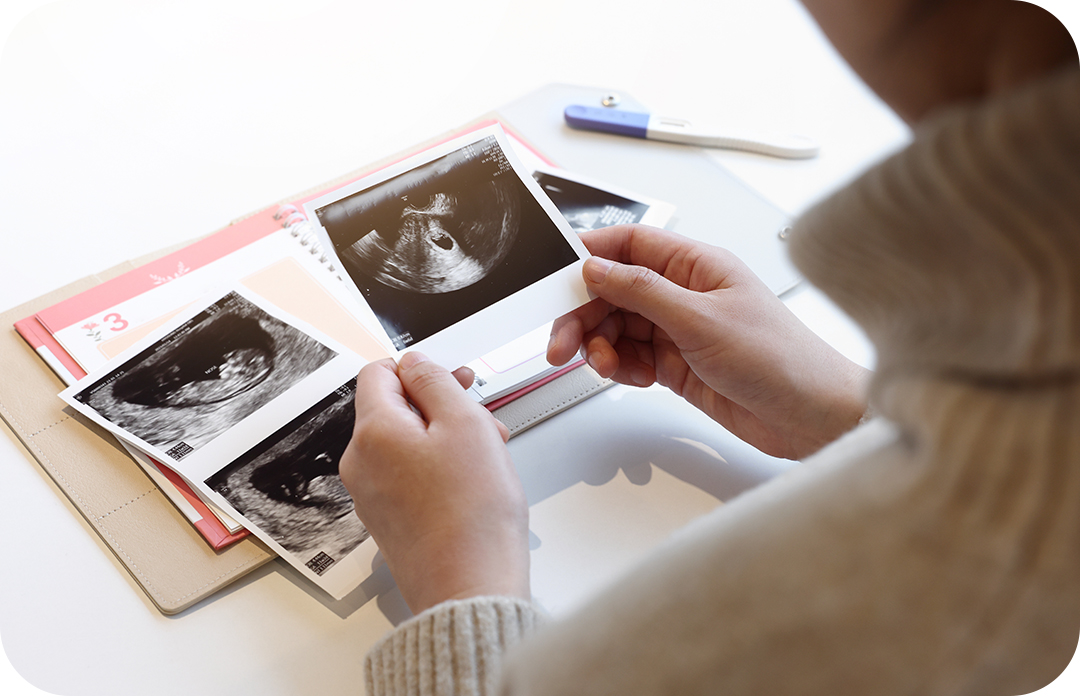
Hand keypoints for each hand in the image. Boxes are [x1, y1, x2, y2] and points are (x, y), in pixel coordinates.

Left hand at [339, 352, 529, 614]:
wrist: (470, 586)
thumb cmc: (472, 514)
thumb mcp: (464, 423)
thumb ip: (436, 381)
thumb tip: (415, 363)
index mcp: (373, 432)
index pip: (378, 372)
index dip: (419, 369)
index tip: (452, 382)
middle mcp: (361, 463)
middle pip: (394, 409)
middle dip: (440, 406)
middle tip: (481, 416)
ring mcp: (372, 494)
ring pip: (406, 443)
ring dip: (446, 436)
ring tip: (487, 453)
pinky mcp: (389, 519)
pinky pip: (408, 475)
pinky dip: (439, 467)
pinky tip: (473, 481)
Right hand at [548, 225, 868, 459]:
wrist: (811, 418)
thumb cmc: (782, 360)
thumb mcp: (703, 319)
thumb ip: (643, 292)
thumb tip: (597, 269)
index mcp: (696, 265)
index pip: (630, 244)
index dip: (590, 254)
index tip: (556, 274)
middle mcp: (685, 293)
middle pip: (613, 290)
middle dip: (584, 313)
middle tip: (563, 341)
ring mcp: (679, 330)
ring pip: (617, 326)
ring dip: (598, 344)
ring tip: (600, 364)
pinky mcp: (677, 364)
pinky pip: (630, 357)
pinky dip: (617, 366)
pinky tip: (621, 375)